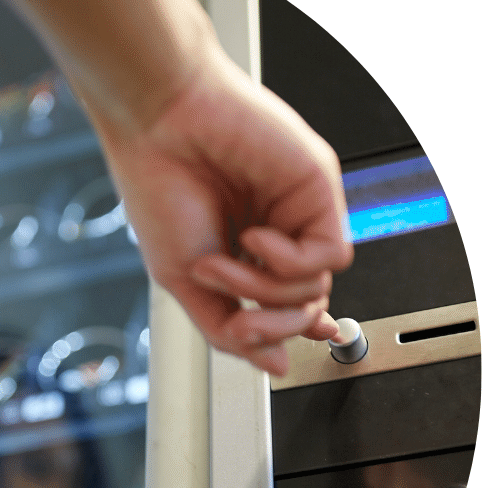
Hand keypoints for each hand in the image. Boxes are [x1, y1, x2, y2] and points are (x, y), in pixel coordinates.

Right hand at [85, 46, 351, 374]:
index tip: (281, 353)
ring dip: (265, 290)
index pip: (287, 302)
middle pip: (305, 306)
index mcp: (247, 246)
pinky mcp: (318, 187)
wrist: (157, 121)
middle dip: (270, 325)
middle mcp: (279, 227)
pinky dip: (289, 260)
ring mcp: (299, 209)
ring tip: (222, 262)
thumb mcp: (184, 280)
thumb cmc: (159, 183)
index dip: (287, 330)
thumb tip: (274, 366)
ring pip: (318, 288)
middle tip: (236, 314)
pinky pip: (329, 254)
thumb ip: (229, 329)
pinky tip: (255, 237)